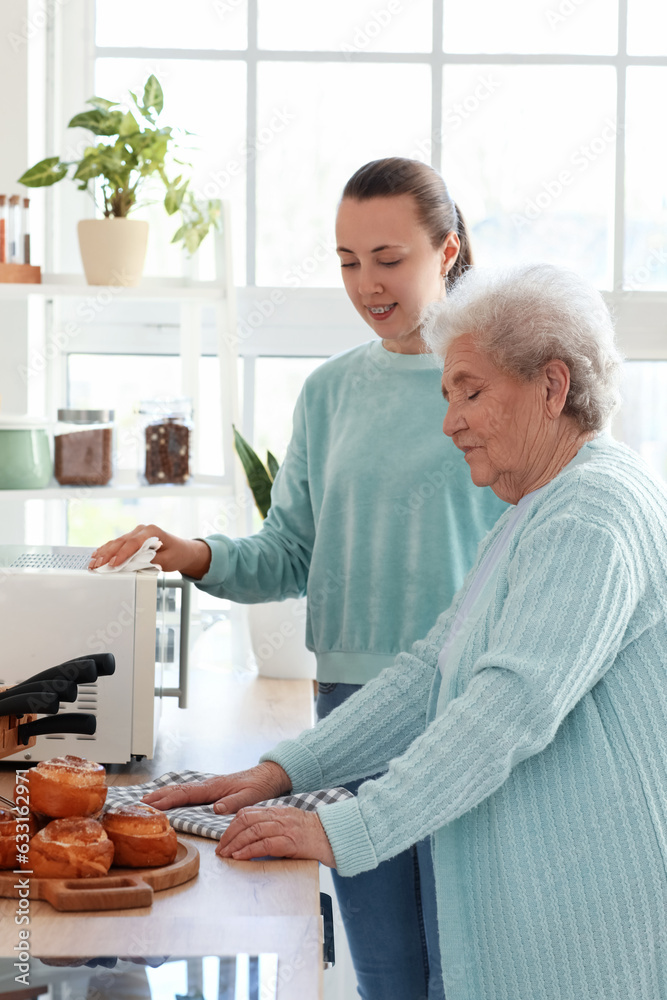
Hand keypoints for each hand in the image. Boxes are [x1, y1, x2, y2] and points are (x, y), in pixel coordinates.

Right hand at [88, 524, 211, 577]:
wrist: (183, 550)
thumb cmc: (177, 554)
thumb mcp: (167, 561)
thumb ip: (150, 561)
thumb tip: (134, 564)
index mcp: (151, 531)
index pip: (133, 543)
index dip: (122, 554)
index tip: (114, 564)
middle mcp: (142, 530)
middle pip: (121, 542)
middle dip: (108, 554)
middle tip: (97, 565)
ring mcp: (136, 533)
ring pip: (116, 542)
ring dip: (104, 553)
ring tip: (93, 562)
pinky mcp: (132, 540)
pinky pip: (117, 544)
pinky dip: (107, 550)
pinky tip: (97, 555)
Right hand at [141, 762, 291, 813]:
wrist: (268, 776)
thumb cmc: (259, 786)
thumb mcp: (250, 797)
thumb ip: (233, 803)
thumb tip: (215, 809)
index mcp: (214, 788)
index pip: (186, 794)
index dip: (168, 800)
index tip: (152, 806)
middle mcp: (209, 785)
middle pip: (178, 789)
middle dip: (159, 796)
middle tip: (140, 803)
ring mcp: (209, 786)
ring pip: (181, 789)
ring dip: (164, 794)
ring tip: (147, 801)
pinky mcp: (212, 789)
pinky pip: (188, 792)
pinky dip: (174, 794)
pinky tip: (169, 798)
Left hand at [216, 805, 335, 866]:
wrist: (332, 836)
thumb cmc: (311, 834)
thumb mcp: (288, 824)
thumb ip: (271, 827)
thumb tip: (250, 839)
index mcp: (277, 811)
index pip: (247, 813)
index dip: (232, 825)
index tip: (224, 839)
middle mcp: (279, 817)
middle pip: (246, 820)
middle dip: (229, 835)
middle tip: (220, 849)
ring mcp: (284, 828)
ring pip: (252, 831)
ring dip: (235, 844)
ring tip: (226, 854)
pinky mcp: (290, 842)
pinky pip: (264, 844)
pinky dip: (249, 850)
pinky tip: (240, 857)